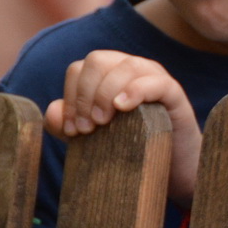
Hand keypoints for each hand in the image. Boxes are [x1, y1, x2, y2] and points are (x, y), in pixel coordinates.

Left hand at [45, 50, 201, 204]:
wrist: (170, 167)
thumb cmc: (129, 147)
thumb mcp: (90, 137)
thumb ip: (65, 124)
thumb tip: (53, 109)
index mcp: (109, 74)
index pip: (80, 68)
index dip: (70, 97)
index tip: (72, 129)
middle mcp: (131, 68)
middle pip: (97, 60)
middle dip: (84, 95)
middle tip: (87, 128)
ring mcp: (154, 77)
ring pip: (126, 66)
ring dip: (105, 94)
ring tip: (102, 124)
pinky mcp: (174, 94)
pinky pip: (156, 82)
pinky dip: (135, 91)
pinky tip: (122, 108)